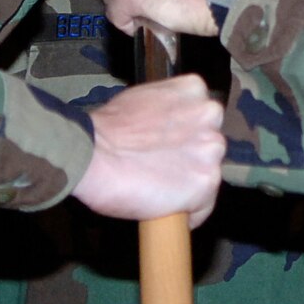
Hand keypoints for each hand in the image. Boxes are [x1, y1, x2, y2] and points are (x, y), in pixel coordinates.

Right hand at [71, 74, 224, 225]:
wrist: (93, 155)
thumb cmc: (106, 130)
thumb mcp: (142, 100)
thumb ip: (166, 111)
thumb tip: (168, 130)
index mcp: (193, 90)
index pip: (203, 117)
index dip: (186, 135)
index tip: (171, 147)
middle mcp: (209, 115)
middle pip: (210, 145)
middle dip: (192, 159)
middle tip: (163, 169)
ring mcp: (210, 149)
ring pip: (209, 175)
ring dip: (190, 186)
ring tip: (161, 191)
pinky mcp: (206, 181)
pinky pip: (203, 206)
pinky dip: (187, 213)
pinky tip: (165, 209)